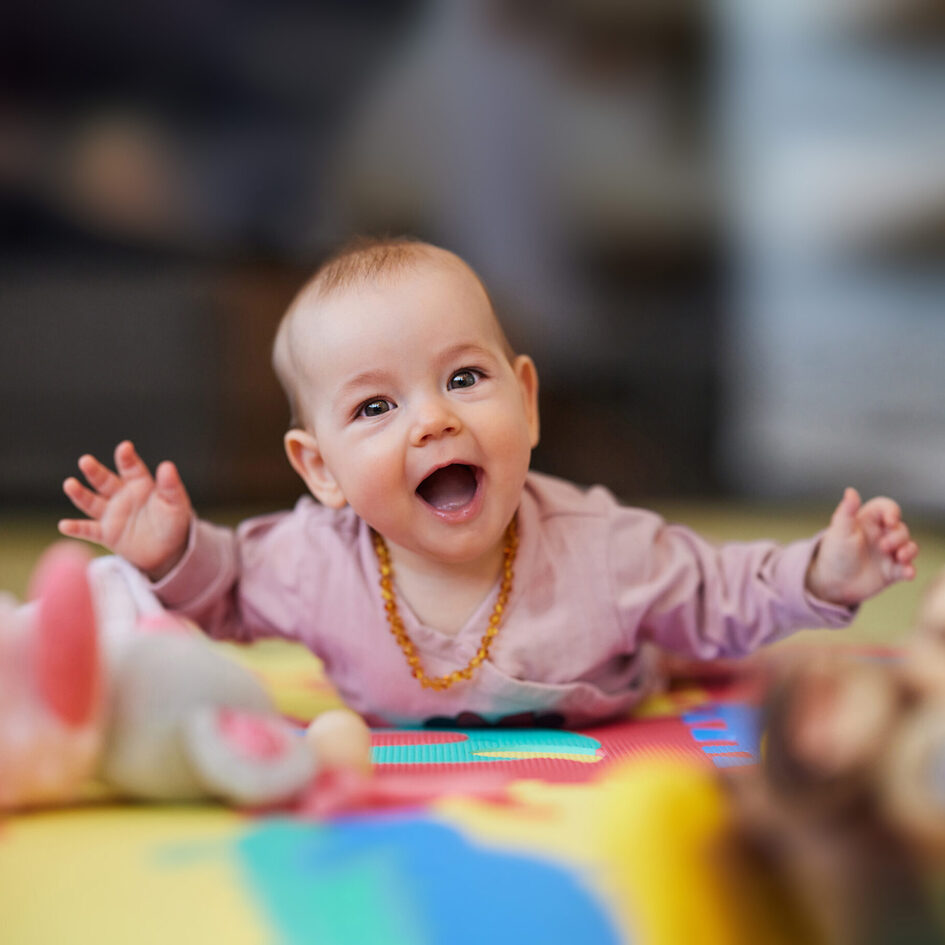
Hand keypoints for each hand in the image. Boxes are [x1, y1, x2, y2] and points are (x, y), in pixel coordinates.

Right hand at [58, 440, 192, 580]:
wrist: (167, 549)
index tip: (125, 448)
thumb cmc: (172, 521)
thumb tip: (167, 465)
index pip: (131, 468)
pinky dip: (76, 528)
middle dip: (94, 471)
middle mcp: (121, 495)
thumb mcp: (176, 504)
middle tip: (85, 461)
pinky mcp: (107, 533)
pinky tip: (64, 525)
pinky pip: (88, 530)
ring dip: (80, 493)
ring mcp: (112, 513)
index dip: (127, 458)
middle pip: (105, 480)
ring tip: (69, 484)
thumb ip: (171, 486)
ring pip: (92, 501)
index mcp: (140, 484)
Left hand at [806, 487, 918, 606]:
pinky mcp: (892, 570)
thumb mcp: (839, 531)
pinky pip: (907, 568)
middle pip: (900, 528)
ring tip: (900, 557)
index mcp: (868, 521)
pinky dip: (910, 570)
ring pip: (909, 546)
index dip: (892, 512)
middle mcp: (881, 535)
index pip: (887, 508)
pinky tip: (908, 573)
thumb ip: (846, 511)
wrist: (830, 582)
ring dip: (909, 551)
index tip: (889, 521)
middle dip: (897, 536)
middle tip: (883, 546)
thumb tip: (850, 491)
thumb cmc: (833, 553)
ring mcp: (888, 553)